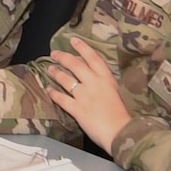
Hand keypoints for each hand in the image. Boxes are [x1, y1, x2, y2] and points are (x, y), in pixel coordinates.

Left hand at [40, 37, 129, 153]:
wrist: (120, 131)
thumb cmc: (121, 115)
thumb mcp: (115, 93)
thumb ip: (104, 86)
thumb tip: (96, 81)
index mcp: (106, 79)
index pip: (93, 58)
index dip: (82, 47)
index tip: (73, 40)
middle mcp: (94, 83)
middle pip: (76, 65)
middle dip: (63, 57)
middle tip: (54, 53)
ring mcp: (84, 95)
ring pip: (66, 79)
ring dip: (56, 73)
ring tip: (49, 69)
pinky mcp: (76, 108)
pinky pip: (61, 98)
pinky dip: (53, 93)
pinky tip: (48, 90)